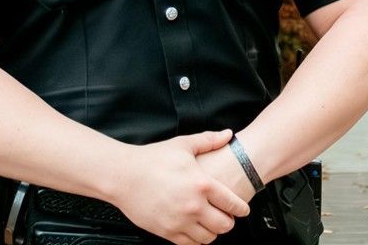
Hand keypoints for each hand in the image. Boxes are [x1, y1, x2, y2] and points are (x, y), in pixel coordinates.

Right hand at [111, 130, 249, 244]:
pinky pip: (192, 243)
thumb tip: (227, 135)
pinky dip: (197, 238)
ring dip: (214, 231)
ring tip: (210, 221)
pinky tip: (194, 227)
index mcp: (201, 184)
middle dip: (229, 221)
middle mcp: (194, 206)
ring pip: (210, 238)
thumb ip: (208, 140)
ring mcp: (181, 222)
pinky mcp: (168, 233)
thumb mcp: (182, 145)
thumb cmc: (152, 159)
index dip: (241, 208)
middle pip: (225, 225)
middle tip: (226, 215)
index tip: (243, 209)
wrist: (124, 176)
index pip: (232, 203)